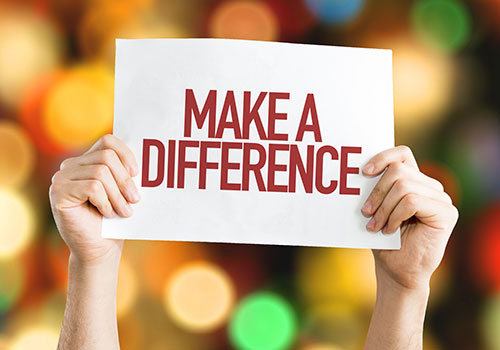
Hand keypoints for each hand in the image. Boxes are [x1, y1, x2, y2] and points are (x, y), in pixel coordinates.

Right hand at [49, 134, 139, 264]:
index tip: (138, 173)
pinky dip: (105, 202)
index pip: (107, 141)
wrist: (100, 249)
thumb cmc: (115, 220)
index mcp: (86, 161)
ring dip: (117, 195)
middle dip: (125, 180)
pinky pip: (92, 188)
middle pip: (106, 157)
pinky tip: (107, 214)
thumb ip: (127, 173)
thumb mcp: (123, 191)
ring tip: (124, 211)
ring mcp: (60, 179)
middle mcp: (70, 166)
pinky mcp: (58, 193)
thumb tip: (147, 155)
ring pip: (101, 173)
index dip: (126, 154)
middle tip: (135, 200)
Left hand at [362, 146, 458, 290]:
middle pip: (398, 171)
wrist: (396, 271)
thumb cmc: (383, 240)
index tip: (364, 172)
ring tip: (376, 225)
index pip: (402, 154)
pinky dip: (395, 216)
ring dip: (384, 208)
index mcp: (414, 181)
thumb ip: (375, 189)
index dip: (382, 157)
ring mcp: (441, 198)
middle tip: (366, 212)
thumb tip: (359, 170)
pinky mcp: (446, 212)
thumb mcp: (375, 209)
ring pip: (403, 186)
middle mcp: (430, 186)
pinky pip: (412, 201)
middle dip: (376, 192)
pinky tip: (391, 229)